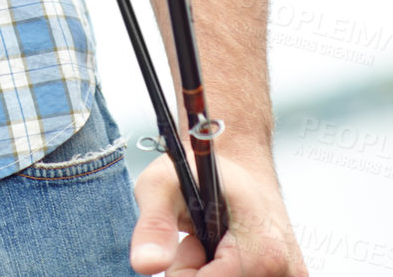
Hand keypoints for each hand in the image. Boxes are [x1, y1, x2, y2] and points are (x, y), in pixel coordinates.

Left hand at [130, 150, 307, 274]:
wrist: (239, 165)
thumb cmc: (201, 171)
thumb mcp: (163, 185)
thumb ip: (154, 226)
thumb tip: (144, 265)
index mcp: (264, 254)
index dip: (184, 269)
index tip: (189, 241)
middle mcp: (286, 273)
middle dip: (198, 273)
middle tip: (200, 239)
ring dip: (211, 274)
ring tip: (214, 242)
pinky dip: (224, 274)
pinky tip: (227, 254)